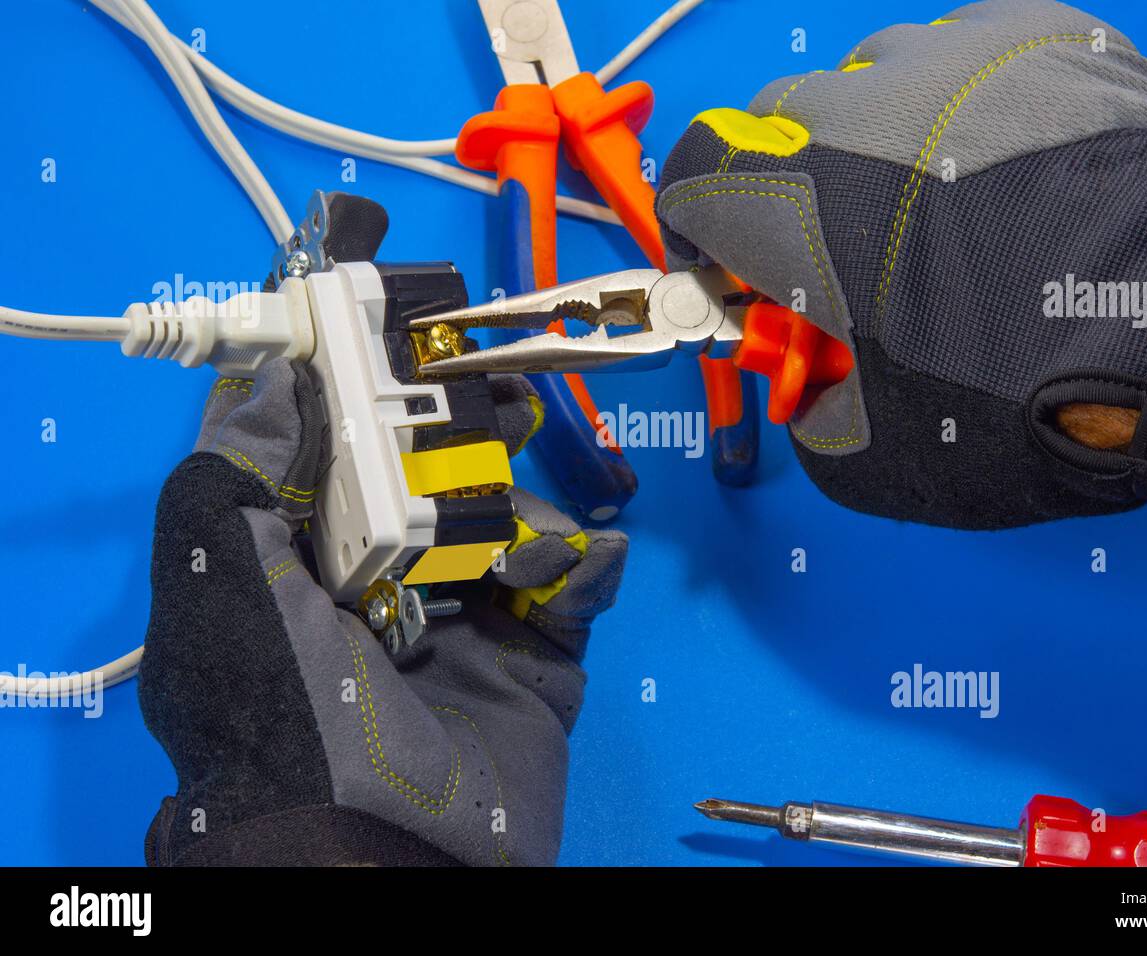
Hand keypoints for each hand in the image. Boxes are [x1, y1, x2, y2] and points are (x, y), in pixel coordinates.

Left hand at [139, 358, 626, 865]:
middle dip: (479, 438)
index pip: (354, 464)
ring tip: (523, 546)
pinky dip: (586, 565)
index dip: (387, 404)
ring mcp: (469, 627)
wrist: (382, 852)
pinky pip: (575, 591)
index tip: (419, 353)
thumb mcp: (228, 585)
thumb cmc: (291, 714)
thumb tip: (267, 375)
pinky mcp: (536, 664)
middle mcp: (390, 591)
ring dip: (531, 512)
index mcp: (312, 569)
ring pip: (516, 524)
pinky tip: (579, 564)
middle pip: (447, 484)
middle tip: (506, 405)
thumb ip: (238, 473)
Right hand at [656, 0, 1146, 545]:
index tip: (729, 268)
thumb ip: (806, 407)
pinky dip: (962, 107)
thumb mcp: (873, 458)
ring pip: (873, 76)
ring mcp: (953, 62)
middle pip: (776, 119)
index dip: (701, 229)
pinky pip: (966, 57)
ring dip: (877, 136)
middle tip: (840, 255)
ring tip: (937, 206)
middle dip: (789, 185)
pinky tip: (1004, 165)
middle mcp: (857, 108)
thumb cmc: (1026, 397)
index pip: (692, 175)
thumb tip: (814, 385)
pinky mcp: (1042, 40)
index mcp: (791, 203)